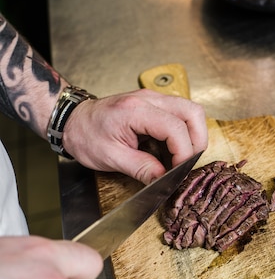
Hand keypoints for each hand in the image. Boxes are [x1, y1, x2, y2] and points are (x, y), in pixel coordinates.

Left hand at [62, 89, 207, 183]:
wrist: (73, 120)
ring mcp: (153, 99)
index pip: (175, 127)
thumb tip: (165, 179)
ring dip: (193, 135)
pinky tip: (173, 148)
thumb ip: (141, 168)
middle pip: (192, 112)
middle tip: (188, 162)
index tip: (179, 171)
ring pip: (191, 111)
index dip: (184, 152)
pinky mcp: (154, 104)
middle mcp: (148, 99)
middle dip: (197, 140)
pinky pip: (180, 114)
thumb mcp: (110, 157)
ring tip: (182, 156)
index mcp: (135, 110)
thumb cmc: (86, 135)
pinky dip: (184, 132)